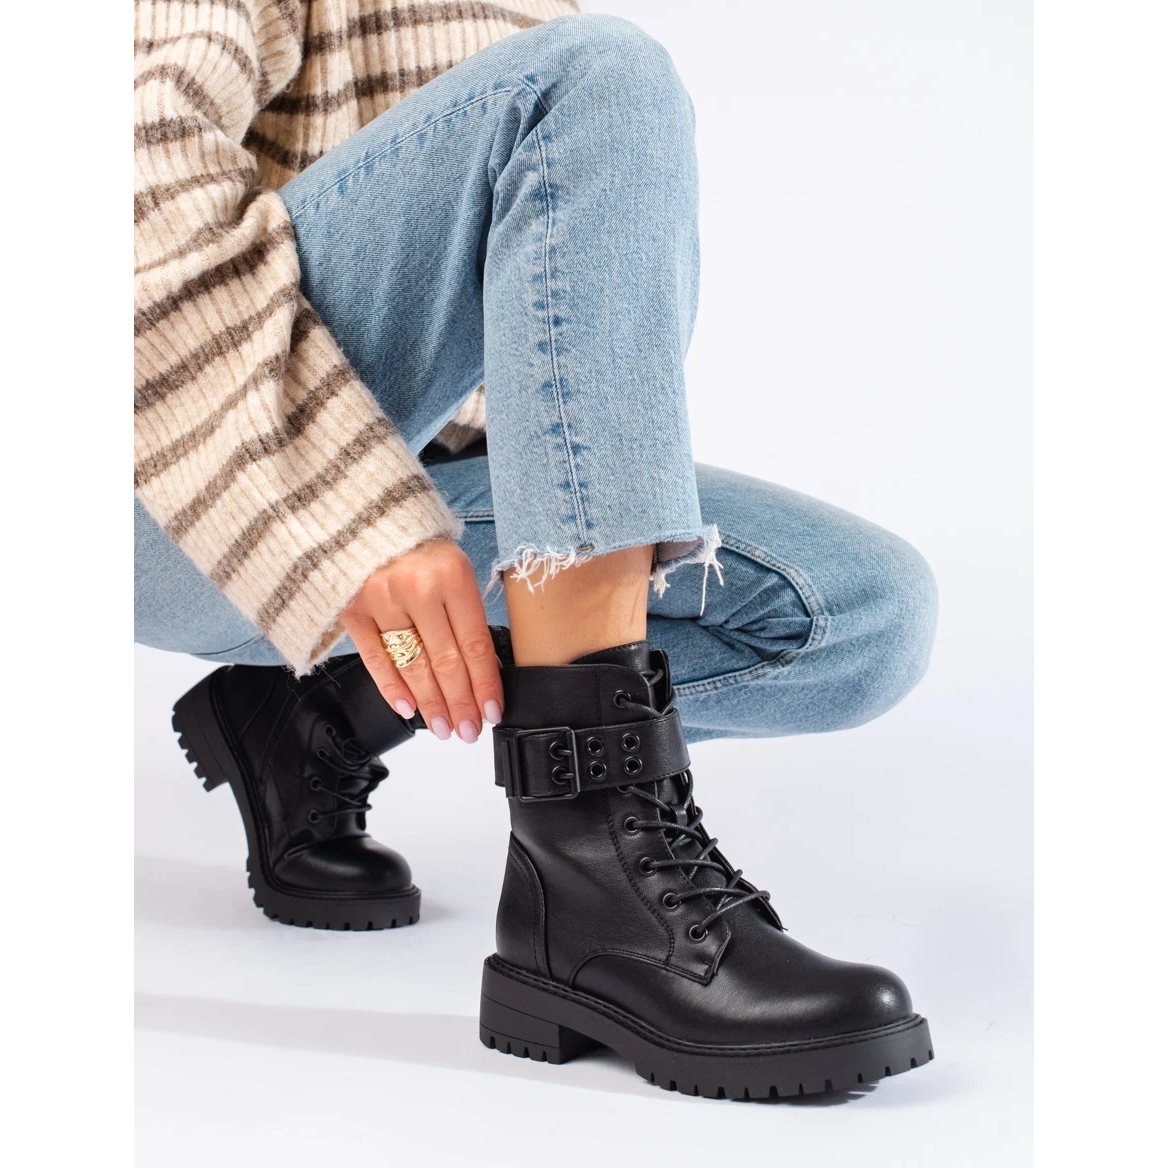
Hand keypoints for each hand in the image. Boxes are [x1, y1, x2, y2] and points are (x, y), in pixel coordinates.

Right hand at [340, 539, 502, 741]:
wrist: (361, 513)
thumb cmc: (416, 540)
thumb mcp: (454, 564)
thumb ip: (466, 610)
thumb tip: (481, 666)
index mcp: (452, 575)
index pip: (475, 644)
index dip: (485, 684)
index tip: (493, 711)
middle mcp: (417, 589)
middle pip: (446, 662)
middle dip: (461, 703)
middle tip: (469, 730)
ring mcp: (381, 600)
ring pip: (413, 666)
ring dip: (431, 704)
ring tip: (444, 728)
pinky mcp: (352, 610)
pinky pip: (375, 659)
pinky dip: (392, 688)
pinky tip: (408, 709)